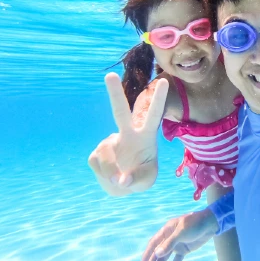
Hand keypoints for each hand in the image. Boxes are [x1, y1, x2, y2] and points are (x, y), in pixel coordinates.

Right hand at [88, 73, 168, 195]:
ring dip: (111, 172)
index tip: (164, 82)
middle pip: (119, 111)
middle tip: (109, 75)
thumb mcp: (147, 181)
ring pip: (106, 154)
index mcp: (145, 136)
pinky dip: (104, 177)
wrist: (123, 185)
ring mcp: (109, 142)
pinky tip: (110, 177)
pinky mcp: (95, 154)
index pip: (153, 115)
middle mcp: (126, 134)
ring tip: (120, 180)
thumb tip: (121, 179)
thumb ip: (138, 179)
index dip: (158, 99)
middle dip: (114, 93)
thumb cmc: (141, 175)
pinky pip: (97, 165)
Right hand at [140, 209, 217, 260]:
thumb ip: (169, 243)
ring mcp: (176, 244)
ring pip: (165, 258)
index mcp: (166, 231)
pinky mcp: (183, 250)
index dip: (146, 255)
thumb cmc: (194, 223)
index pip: (153, 244)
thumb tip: (157, 254)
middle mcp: (169, 238)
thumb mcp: (182, 232)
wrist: (210, 223)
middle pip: (158, 253)